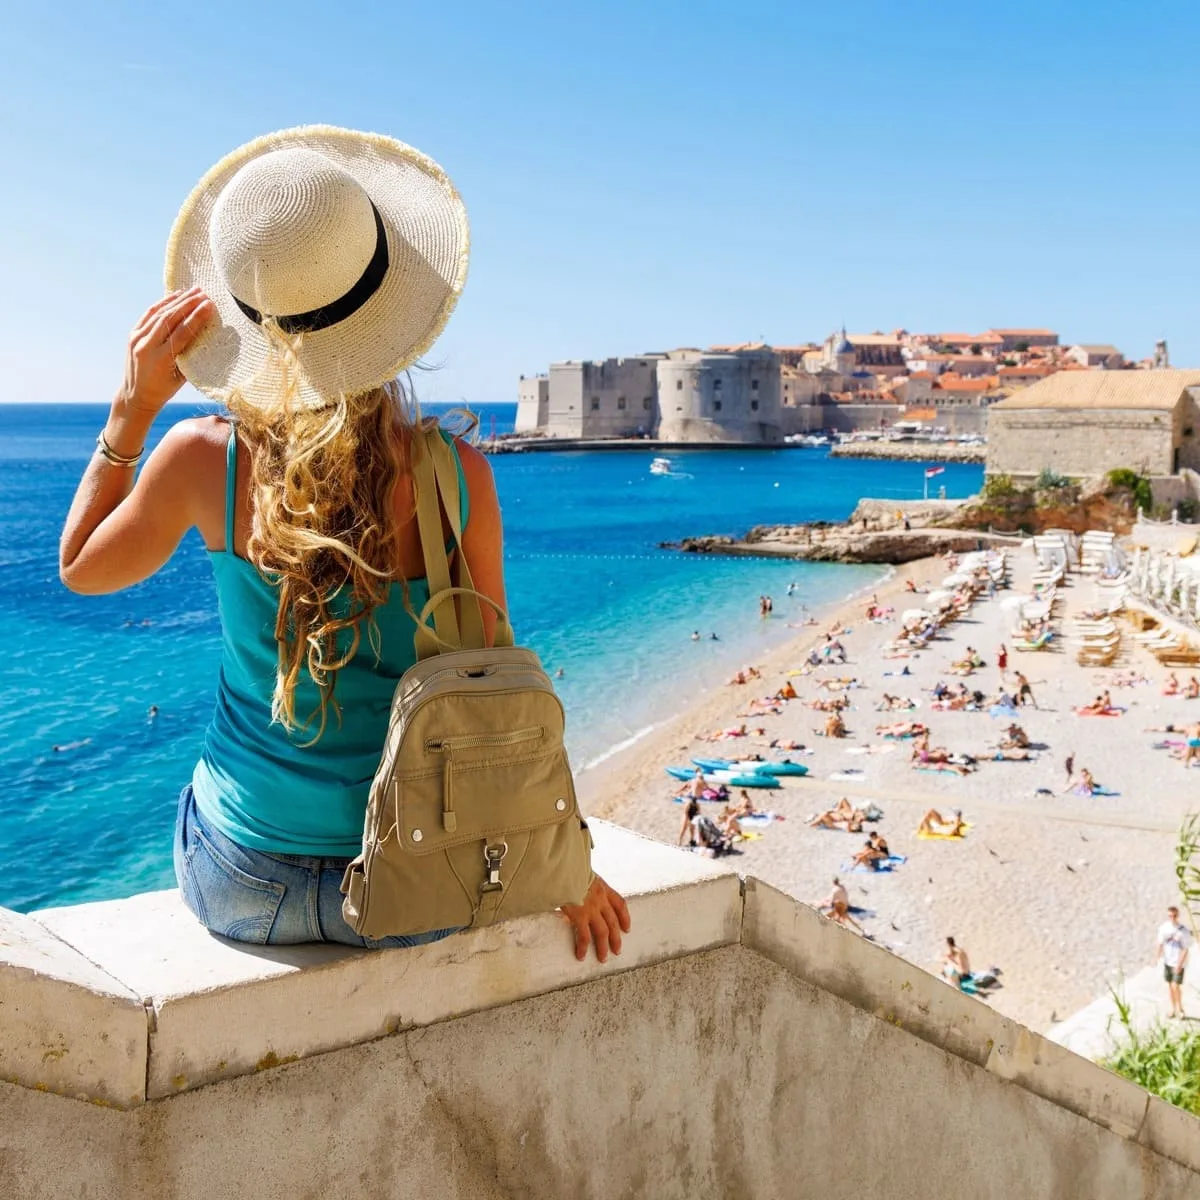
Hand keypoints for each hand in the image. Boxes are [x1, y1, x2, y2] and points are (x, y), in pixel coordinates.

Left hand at [117, 288, 215, 415]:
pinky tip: (175, 295)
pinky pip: (149, 314)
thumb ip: (190, 355)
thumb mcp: (181, 377)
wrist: (135, 395)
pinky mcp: (133, 334)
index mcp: (160, 359)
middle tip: (204, 293)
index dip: (196, 318)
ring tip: (193, 291)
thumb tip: (206, 334)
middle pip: (170, 318)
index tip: (209, 306)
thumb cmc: (164, 389)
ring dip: (178, 300)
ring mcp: (136, 338)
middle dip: (188, 304)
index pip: (182, 332)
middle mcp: (146, 346)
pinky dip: (163, 303)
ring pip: (159, 313)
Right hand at [560, 874, 630, 962]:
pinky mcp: (580, 916)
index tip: (627, 928)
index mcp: (603, 888)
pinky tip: (581, 956)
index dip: (625, 917)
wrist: (564, 867)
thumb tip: (578, 886)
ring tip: (603, 958)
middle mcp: (601, 900)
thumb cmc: (570, 868)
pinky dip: (583, 947)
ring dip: (603, 947)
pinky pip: (584, 936)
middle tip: (617, 950)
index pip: (620, 904)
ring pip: (603, 932)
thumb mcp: (584, 872)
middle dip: (616, 938)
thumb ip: (586, 882)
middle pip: (613, 922)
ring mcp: (592, 909)